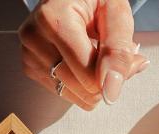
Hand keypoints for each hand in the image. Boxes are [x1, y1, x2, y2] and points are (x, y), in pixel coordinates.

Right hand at [19, 0, 148, 109]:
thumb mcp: (116, 13)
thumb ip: (118, 51)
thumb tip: (111, 92)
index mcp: (53, 19)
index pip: (88, 74)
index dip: (116, 75)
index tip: (129, 58)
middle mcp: (34, 38)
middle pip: (82, 88)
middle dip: (106, 78)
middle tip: (112, 53)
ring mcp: (29, 54)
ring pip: (75, 95)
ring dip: (94, 82)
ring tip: (95, 53)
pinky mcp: (30, 67)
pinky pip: (66, 93)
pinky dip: (81, 84)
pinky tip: (81, 61)